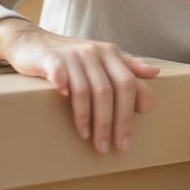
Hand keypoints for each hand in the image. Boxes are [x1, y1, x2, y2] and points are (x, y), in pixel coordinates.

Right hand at [0, 18, 158, 152]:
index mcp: (111, 54)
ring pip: (84, 90)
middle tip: (107, 147)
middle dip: (110, 122)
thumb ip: (129, 66)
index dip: (129, 115)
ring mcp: (72, 55)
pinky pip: (59, 74)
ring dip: (86, 118)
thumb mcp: (103, 57)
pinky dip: (63, 87)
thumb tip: (156, 73)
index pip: (127, 85)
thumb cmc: (73, 56)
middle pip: (108, 91)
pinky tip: (63, 99)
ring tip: (88, 139)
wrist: (34, 42)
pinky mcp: (50, 59)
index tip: (126, 141)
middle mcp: (94, 53)